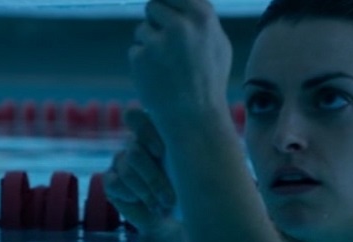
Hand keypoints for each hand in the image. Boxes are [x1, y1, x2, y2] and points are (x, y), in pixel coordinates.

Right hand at [103, 108, 178, 234]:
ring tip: (162, 206)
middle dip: (154, 179)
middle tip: (170, 199)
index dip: (146, 133)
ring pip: (127, 170)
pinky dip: (132, 196)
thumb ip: (180, 149)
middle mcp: (134, 144)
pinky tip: (144, 203)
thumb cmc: (188, 190)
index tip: (161, 152)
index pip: (136, 117)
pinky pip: (115, 183)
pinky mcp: (110, 181)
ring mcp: (120, 161)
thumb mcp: (189, 168)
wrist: (175, 220)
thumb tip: (172, 141)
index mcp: (154, 132)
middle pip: (135, 152)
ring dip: (147, 192)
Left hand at [128, 0, 232, 127]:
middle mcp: (180, 25)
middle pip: (152, 6)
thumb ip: (200, 18)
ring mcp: (157, 42)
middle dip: (155, 21)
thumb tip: (181, 0)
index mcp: (202, 16)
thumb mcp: (217, 44)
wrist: (194, 118)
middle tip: (165, 44)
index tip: (165, 18)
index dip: (168, 5)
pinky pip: (135, 51)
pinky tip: (157, 78)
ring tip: (166, 67)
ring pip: (142, 29)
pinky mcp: (140, 58)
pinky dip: (141, 63)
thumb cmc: (209, 81)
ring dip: (148, 44)